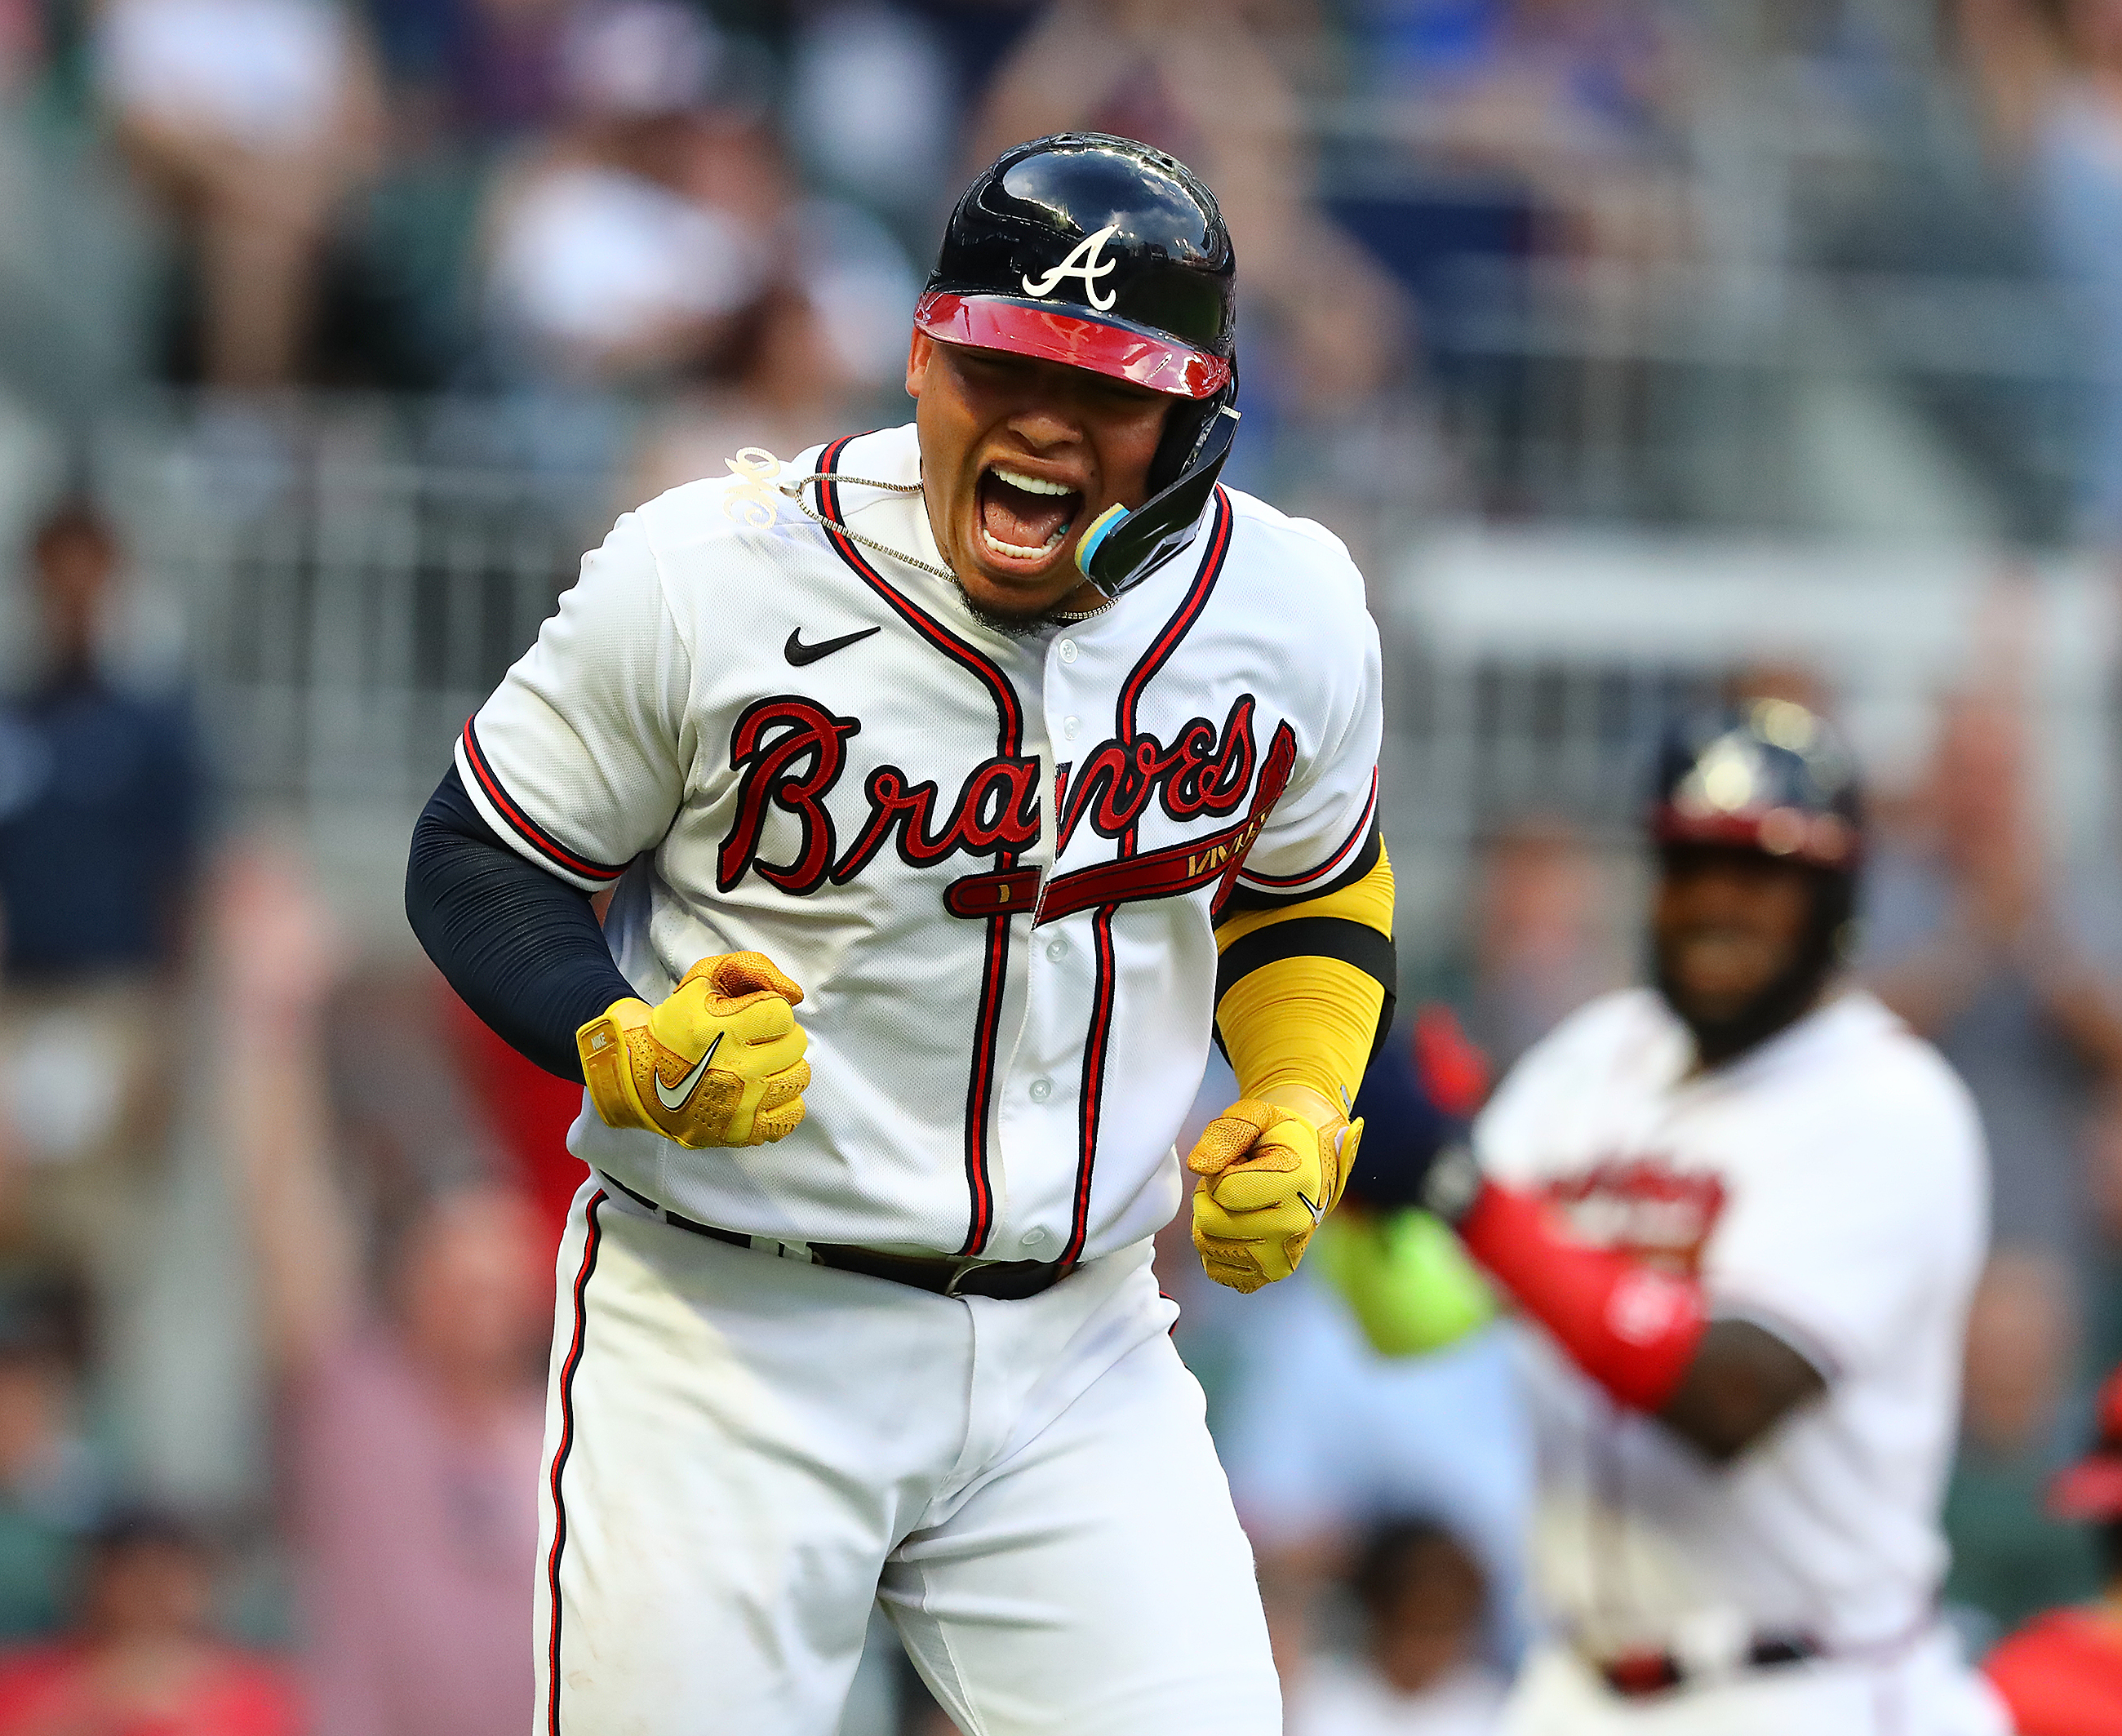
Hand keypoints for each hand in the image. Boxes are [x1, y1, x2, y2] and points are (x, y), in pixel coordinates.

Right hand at [577, 952, 809, 1148]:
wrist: (641, 1076)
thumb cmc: (677, 1024)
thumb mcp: (704, 977)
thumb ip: (753, 968)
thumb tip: (795, 994)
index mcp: (724, 1030)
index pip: (782, 1014)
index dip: (768, 1010)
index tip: (749, 1017)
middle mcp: (735, 1070)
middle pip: (795, 1045)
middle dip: (778, 1036)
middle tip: (755, 1040)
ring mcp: (740, 1105)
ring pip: (799, 1077)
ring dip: (783, 1066)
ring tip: (759, 1063)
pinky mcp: (742, 1132)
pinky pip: (791, 1115)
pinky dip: (783, 1101)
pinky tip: (763, 1091)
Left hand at [1187, 1084, 1361, 1292]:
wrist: (1310, 1166)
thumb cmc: (1276, 1137)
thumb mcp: (1255, 1116)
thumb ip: (1225, 1133)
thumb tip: (1198, 1166)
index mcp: (1294, 1183)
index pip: (1222, 1190)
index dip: (1220, 1170)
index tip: (1243, 1163)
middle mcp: (1292, 1227)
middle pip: (1210, 1222)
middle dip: (1211, 1197)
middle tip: (1234, 1182)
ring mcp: (1281, 1257)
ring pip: (1208, 1246)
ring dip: (1213, 1220)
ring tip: (1238, 1202)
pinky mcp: (1268, 1275)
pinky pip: (1215, 1268)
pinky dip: (1216, 1246)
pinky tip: (1238, 1225)